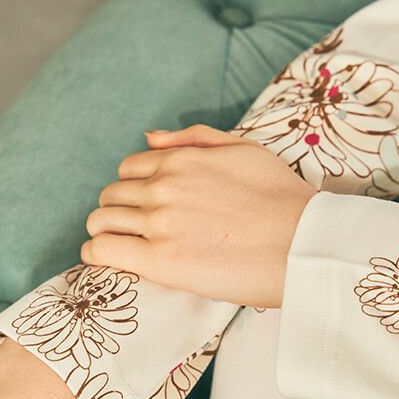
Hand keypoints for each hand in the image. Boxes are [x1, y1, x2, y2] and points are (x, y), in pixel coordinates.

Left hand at [82, 125, 315, 307]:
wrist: (303, 243)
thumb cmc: (280, 198)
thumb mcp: (243, 148)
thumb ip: (193, 139)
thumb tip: (148, 137)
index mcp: (180, 162)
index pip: (128, 169)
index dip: (132, 189)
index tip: (143, 207)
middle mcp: (162, 188)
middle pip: (111, 196)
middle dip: (117, 210)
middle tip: (135, 230)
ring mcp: (158, 223)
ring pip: (100, 221)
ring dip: (104, 232)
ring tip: (122, 247)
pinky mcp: (158, 261)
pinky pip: (100, 251)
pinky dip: (95, 254)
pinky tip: (109, 261)